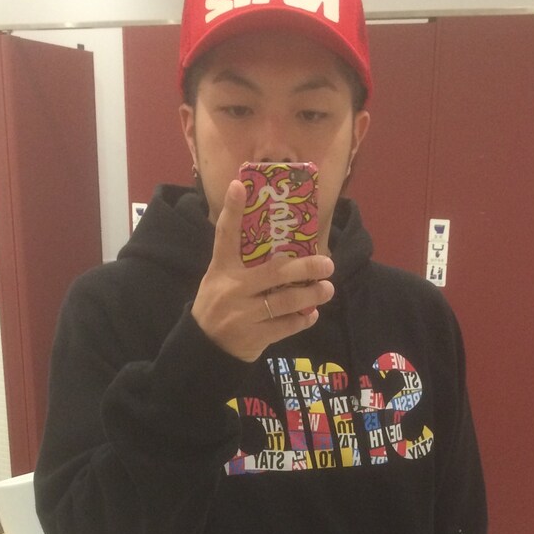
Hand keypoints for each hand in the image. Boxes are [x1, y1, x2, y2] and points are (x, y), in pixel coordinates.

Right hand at [191, 179, 334, 361]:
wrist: (205, 347)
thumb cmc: (220, 305)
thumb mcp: (220, 279)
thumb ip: (243, 264)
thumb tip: (283, 247)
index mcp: (221, 269)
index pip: (225, 235)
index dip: (232, 210)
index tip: (239, 185)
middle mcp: (232, 289)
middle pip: (274, 273)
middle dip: (305, 268)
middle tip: (327, 263)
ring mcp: (243, 315)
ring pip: (285, 302)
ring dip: (311, 295)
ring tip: (327, 289)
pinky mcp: (253, 337)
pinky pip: (285, 326)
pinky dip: (302, 320)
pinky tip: (312, 314)